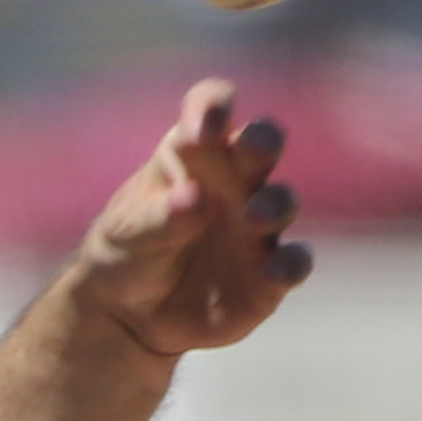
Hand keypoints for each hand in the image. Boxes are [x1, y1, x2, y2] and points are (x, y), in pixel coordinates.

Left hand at [66, 79, 309, 362]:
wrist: (129, 315)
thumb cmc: (129, 253)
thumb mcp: (129, 233)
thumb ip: (160, 216)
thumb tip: (194, 198)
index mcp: (194, 152)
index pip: (211, 107)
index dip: (214, 105)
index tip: (202, 125)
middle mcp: (234, 182)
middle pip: (262, 142)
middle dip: (262, 140)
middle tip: (251, 149)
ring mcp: (256, 227)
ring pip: (282, 200)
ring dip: (274, 204)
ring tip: (253, 217)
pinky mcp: (267, 275)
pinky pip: (293, 263)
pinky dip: (292, 264)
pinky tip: (276, 272)